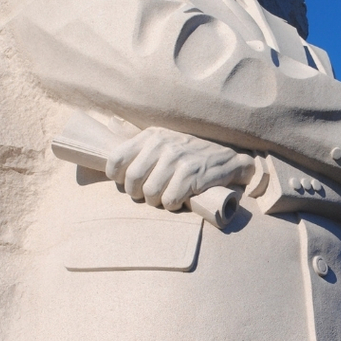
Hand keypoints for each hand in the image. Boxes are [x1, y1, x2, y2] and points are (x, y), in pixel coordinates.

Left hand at [105, 127, 255, 210]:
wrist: (229, 160)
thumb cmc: (192, 155)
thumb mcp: (166, 140)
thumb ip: (141, 144)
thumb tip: (111, 138)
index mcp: (152, 135)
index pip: (117, 159)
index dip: (119, 178)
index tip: (130, 183)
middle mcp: (163, 144)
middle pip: (132, 180)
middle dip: (138, 193)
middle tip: (149, 195)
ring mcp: (178, 158)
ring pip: (150, 192)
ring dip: (156, 202)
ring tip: (165, 198)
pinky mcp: (192, 174)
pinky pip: (169, 200)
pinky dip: (173, 205)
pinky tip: (180, 200)